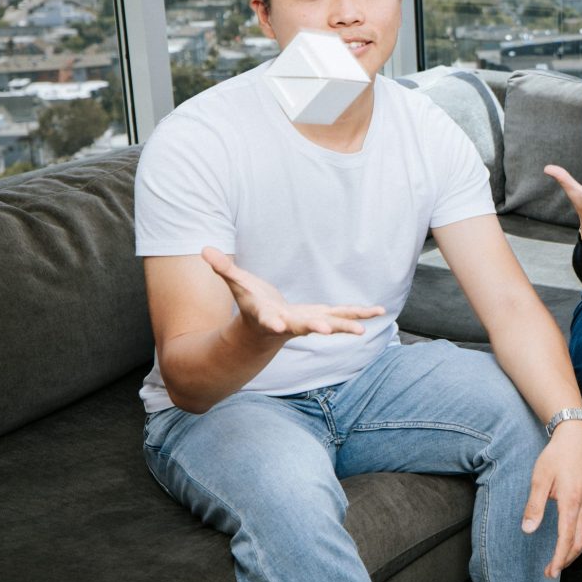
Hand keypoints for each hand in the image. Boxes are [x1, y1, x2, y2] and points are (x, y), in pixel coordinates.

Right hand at [201, 247, 383, 339]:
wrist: (264, 329)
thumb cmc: (250, 305)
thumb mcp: (237, 286)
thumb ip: (224, 269)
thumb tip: (203, 249)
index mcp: (268, 317)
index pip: (268, 320)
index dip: (272, 323)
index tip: (278, 326)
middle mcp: (290, 324)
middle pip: (303, 327)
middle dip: (315, 329)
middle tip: (327, 332)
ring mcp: (308, 324)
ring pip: (329, 325)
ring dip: (346, 325)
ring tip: (364, 329)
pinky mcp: (322, 319)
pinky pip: (343, 316)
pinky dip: (359, 314)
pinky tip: (378, 312)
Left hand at [520, 422, 581, 577]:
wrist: (577, 437)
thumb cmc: (556, 456)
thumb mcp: (540, 478)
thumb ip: (534, 506)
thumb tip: (528, 530)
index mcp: (571, 503)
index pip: (567, 540)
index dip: (559, 559)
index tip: (550, 572)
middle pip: (580, 543)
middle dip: (566, 560)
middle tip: (552, 571)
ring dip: (575, 552)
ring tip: (561, 559)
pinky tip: (574, 540)